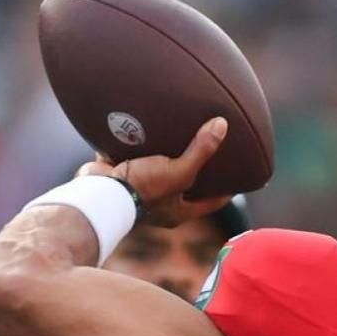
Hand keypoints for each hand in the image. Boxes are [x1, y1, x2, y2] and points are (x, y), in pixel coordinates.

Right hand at [78, 116, 234, 227]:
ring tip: (180, 132)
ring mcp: (137, 189)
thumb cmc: (142, 189)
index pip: (211, 202)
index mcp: (177, 211)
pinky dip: (137, 142)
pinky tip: (145, 124)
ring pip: (157, 168)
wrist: (97, 191)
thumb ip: (200, 151)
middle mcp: (159, 204)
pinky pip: (131, 155)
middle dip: (195, 169)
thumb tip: (222, 125)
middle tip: (211, 150)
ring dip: (165, 153)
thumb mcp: (178, 171)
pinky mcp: (119, 173)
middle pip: (184, 185)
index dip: (227, 190)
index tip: (239, 176)